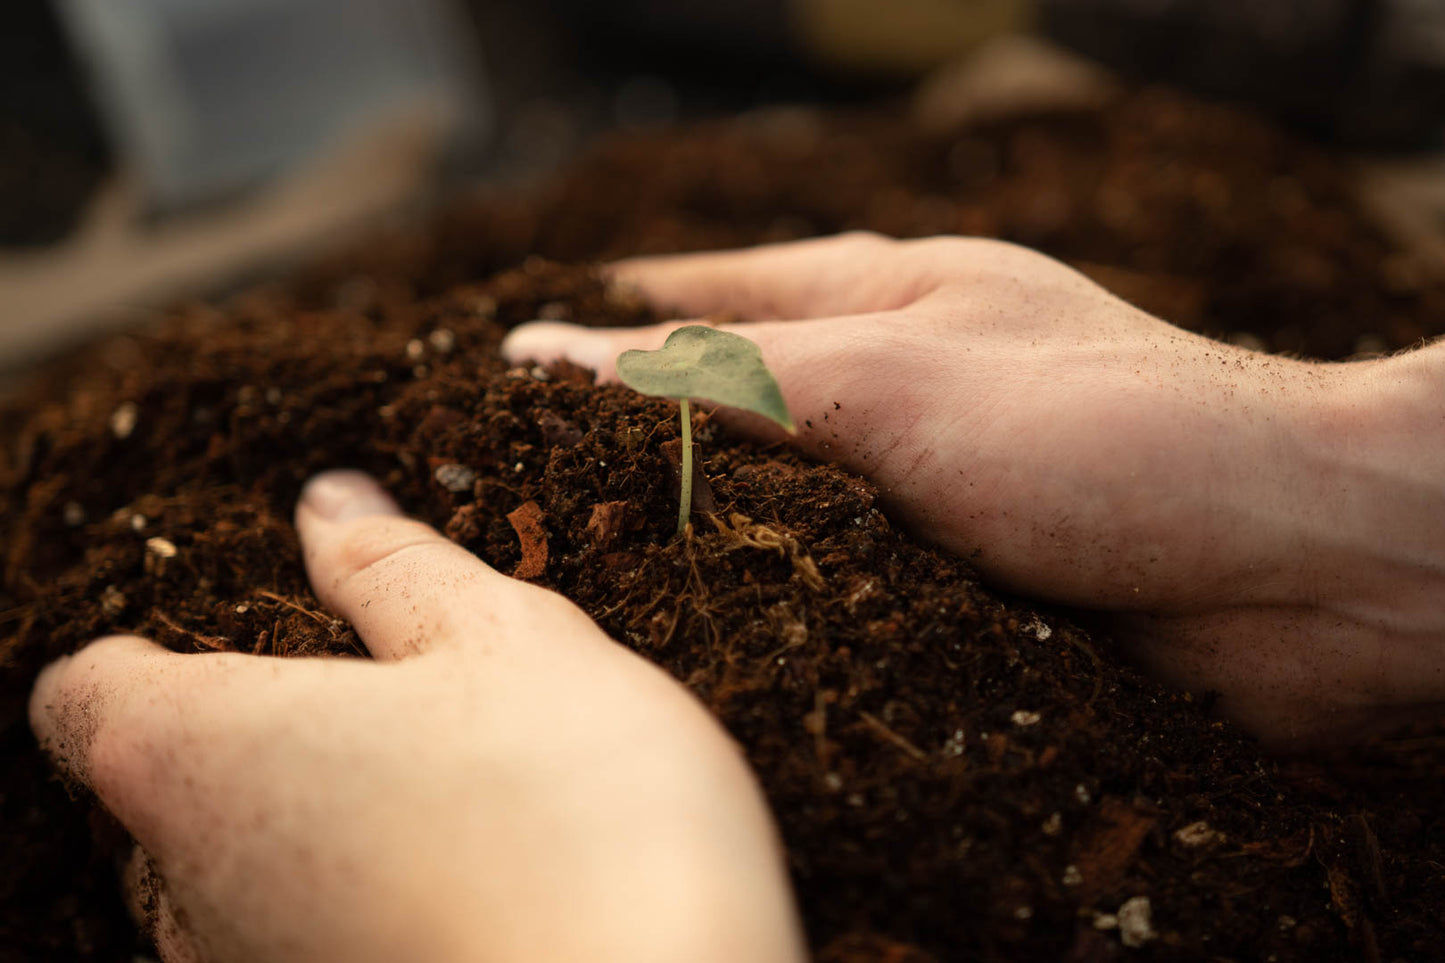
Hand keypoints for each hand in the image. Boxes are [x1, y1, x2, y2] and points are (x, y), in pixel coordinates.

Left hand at [29, 471, 805, 962]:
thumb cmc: (577, 813)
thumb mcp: (507, 641)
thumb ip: (398, 569)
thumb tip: (329, 507)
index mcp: (200, 753)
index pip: (87, 689)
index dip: (154, 640)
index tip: (257, 621)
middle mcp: (186, 890)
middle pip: (161, 787)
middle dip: (253, 730)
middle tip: (393, 694)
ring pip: (233, 881)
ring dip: (309, 823)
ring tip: (446, 790)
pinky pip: (298, 946)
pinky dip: (350, 903)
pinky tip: (466, 879)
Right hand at [503, 232, 1444, 746]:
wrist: (1301, 569)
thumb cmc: (1109, 430)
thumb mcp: (886, 380)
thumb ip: (717, 375)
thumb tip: (540, 360)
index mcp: (881, 299)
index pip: (699, 291)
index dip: (593, 318)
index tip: (490, 361)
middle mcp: (897, 389)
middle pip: (726, 405)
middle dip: (625, 446)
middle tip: (505, 500)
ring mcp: (926, 491)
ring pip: (771, 512)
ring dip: (693, 544)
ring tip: (573, 590)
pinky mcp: (958, 587)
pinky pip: (832, 598)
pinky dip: (769, 615)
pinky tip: (700, 653)